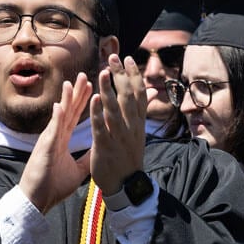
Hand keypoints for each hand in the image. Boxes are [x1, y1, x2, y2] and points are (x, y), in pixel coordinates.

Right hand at [17, 74, 93, 213]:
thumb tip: (100, 149)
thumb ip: (87, 158)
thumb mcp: (78, 170)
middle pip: (68, 110)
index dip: (83, 101)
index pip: (75, 116)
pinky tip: (60, 105)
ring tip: (71, 82)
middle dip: (77, 93)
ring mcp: (49, 141)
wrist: (38, 201)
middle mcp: (55, 136)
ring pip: (59, 116)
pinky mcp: (44, 149)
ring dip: (65, 99)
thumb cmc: (53, 186)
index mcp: (62, 139)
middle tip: (85, 75)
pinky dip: (56, 118)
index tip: (93, 86)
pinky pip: (52, 131)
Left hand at [90, 54, 147, 193]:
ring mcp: (119, 137)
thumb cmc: (129, 158)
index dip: (134, 75)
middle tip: (113, 57)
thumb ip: (140, 113)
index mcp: (138, 123)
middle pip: (127, 97)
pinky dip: (98, 113)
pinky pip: (101, 127)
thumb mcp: (138, 133)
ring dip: (109, 89)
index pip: (138, 94)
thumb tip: (149, 94)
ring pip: (114, 109)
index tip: (128, 59)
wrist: (126, 185)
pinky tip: (94, 99)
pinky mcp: (105, 147)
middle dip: (120, 76)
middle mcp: (131, 127)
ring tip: (103, 72)